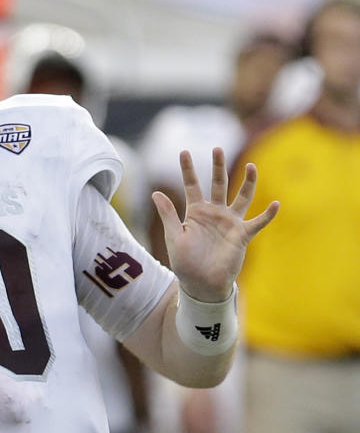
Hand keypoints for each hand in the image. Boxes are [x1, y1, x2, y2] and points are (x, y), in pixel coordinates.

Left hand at [151, 147, 278, 301]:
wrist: (201, 284)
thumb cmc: (185, 262)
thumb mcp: (174, 236)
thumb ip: (168, 214)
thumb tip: (156, 192)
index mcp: (195, 212)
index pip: (192, 185)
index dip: (188, 169)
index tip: (183, 151)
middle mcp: (214, 213)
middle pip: (218, 184)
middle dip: (218, 166)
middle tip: (217, 148)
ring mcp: (229, 222)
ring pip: (241, 197)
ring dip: (248, 182)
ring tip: (252, 166)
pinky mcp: (242, 235)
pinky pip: (257, 222)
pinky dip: (267, 214)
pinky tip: (276, 204)